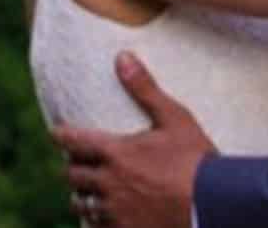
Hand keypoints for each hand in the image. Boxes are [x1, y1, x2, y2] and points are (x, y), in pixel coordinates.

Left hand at [57, 53, 213, 227]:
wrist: (212, 204)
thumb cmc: (195, 159)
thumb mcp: (174, 118)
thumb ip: (145, 89)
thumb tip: (122, 57)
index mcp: (116, 152)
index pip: (74, 141)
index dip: (60, 135)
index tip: (55, 132)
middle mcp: (108, 183)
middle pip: (73, 175)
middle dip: (73, 167)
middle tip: (77, 163)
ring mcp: (114, 211)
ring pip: (81, 205)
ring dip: (82, 196)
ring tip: (87, 193)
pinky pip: (96, 227)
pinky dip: (97, 220)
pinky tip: (104, 217)